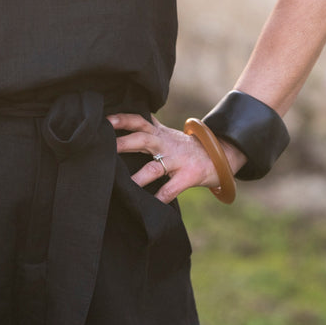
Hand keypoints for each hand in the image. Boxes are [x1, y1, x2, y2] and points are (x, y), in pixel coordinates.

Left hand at [108, 113, 246, 204]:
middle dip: (124, 143)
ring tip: (125, 185)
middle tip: (105, 148)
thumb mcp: (167, 135)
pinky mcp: (189, 175)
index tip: (105, 121)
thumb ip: (148, 132)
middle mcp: (167, 144)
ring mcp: (178, 160)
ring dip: (139, 177)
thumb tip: (118, 133)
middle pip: (143, 138)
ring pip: (155, 167)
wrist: (220, 154)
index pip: (139, 121)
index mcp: (160, 133)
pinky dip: (160, 198)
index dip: (122, 119)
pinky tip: (150, 206)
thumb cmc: (185, 148)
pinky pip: (171, 189)